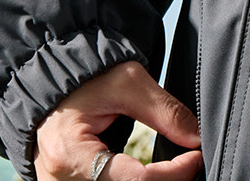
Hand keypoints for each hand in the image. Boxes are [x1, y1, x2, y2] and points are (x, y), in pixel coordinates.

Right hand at [32, 60, 201, 180]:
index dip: (173, 173)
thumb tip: (195, 136)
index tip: (195, 157)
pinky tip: (154, 174)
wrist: (54, 84)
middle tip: (188, 163)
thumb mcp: (128, 82)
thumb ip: (163, 111)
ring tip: (173, 168)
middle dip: (165, 180)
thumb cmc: (87, 78)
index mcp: (71, 155)